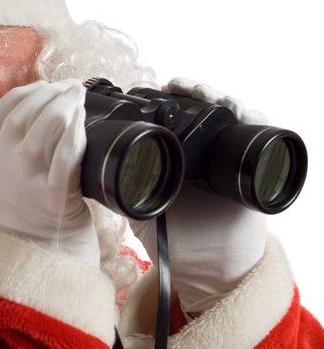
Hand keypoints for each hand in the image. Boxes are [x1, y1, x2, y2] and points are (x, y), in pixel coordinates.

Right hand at [0, 79, 98, 265]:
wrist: (30, 251)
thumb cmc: (23, 208)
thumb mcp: (0, 176)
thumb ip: (8, 147)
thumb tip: (39, 110)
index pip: (0, 113)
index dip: (24, 93)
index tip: (44, 84)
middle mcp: (4, 164)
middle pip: (24, 114)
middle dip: (49, 92)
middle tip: (70, 85)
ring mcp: (27, 179)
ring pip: (44, 128)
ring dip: (64, 105)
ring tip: (78, 96)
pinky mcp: (53, 194)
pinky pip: (65, 155)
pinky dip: (74, 132)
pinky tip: (81, 120)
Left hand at [130, 78, 267, 317]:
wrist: (207, 268)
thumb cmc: (174, 239)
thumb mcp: (140, 208)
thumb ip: (122, 189)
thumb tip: (95, 168)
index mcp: (178, 159)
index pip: (175, 118)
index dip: (165, 101)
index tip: (150, 90)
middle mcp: (205, 152)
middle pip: (201, 110)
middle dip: (189, 92)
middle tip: (174, 86)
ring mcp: (229, 158)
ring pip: (227, 114)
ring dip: (213, 96)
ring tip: (195, 90)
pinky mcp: (255, 168)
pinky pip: (259, 135)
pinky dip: (251, 115)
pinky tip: (233, 107)